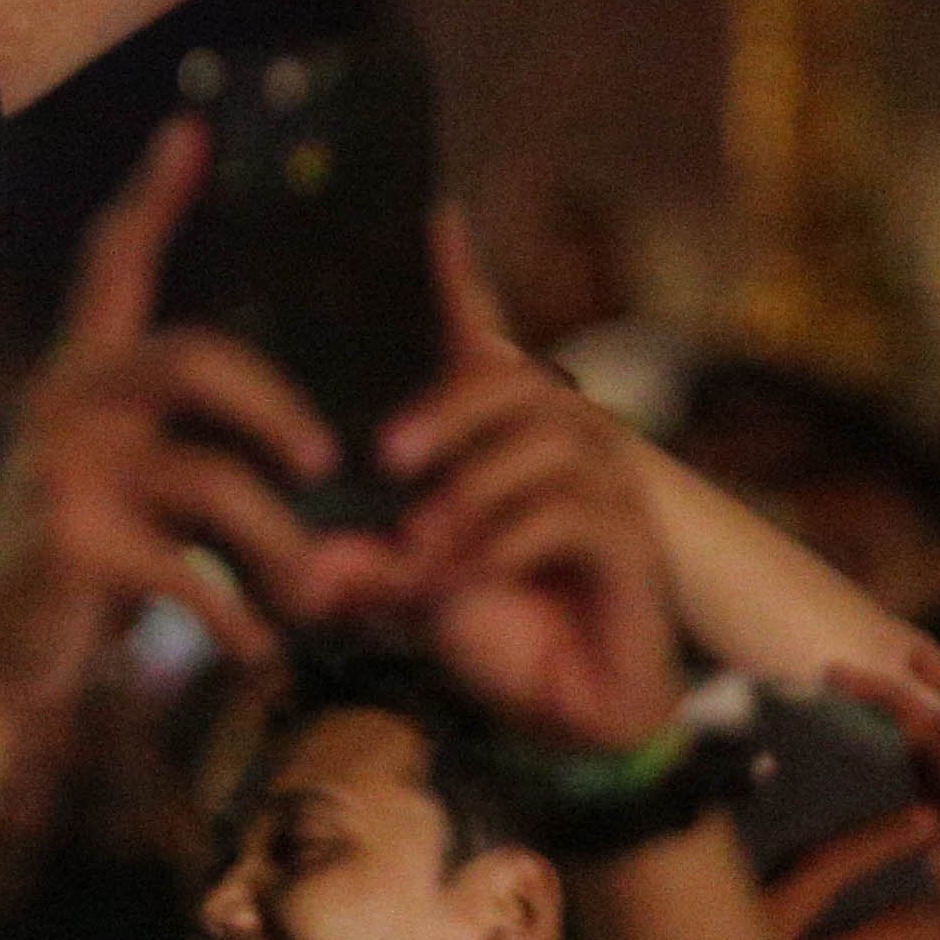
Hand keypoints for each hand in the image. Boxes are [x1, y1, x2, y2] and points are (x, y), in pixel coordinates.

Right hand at [0, 123, 381, 713]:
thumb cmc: (87, 578)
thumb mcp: (135, 496)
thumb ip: (195, 457)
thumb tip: (320, 458)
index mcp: (80, 379)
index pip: (113, 264)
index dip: (152, 194)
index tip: (190, 126)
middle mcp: (62, 408)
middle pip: (194, 356)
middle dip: (278, 408)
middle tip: (328, 463)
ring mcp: (59, 475)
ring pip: (213, 479)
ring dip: (284, 547)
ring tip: (313, 598)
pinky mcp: (67, 547)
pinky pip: (190, 570)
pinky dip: (239, 618)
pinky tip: (260, 652)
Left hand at [363, 218, 680, 754]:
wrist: (569, 723)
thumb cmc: (499, 642)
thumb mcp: (411, 595)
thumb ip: (363, 569)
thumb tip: (306, 566)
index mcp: (508, 449)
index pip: (489, 346)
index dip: (468, 282)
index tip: (439, 216)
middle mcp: (568, 455)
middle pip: (519, 383)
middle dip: (450, 409)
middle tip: (388, 457)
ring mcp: (611, 498)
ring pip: (548, 445)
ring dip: (475, 491)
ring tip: (423, 544)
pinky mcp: (633, 551)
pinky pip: (572, 516)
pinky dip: (507, 543)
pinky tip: (467, 578)